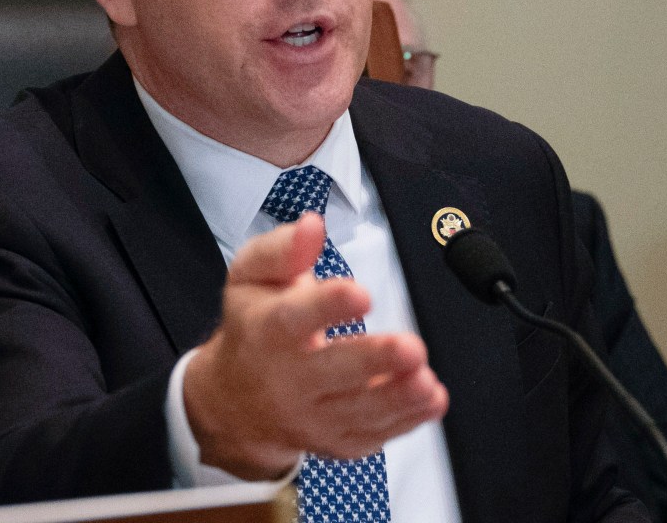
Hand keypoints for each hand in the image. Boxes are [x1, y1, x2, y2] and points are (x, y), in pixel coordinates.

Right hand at [181, 213, 449, 478]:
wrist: (236, 401)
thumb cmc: (252, 329)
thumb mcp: (250, 278)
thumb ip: (282, 249)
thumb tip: (312, 225)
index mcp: (266, 329)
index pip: (293, 318)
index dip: (326, 305)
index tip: (359, 292)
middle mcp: (288, 377)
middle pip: (333, 371)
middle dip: (373, 360)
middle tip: (410, 347)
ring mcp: (314, 415)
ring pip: (359, 410)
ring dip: (397, 397)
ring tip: (427, 382)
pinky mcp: (339, 440)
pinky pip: (375, 434)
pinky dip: (406, 420)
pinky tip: (430, 400)